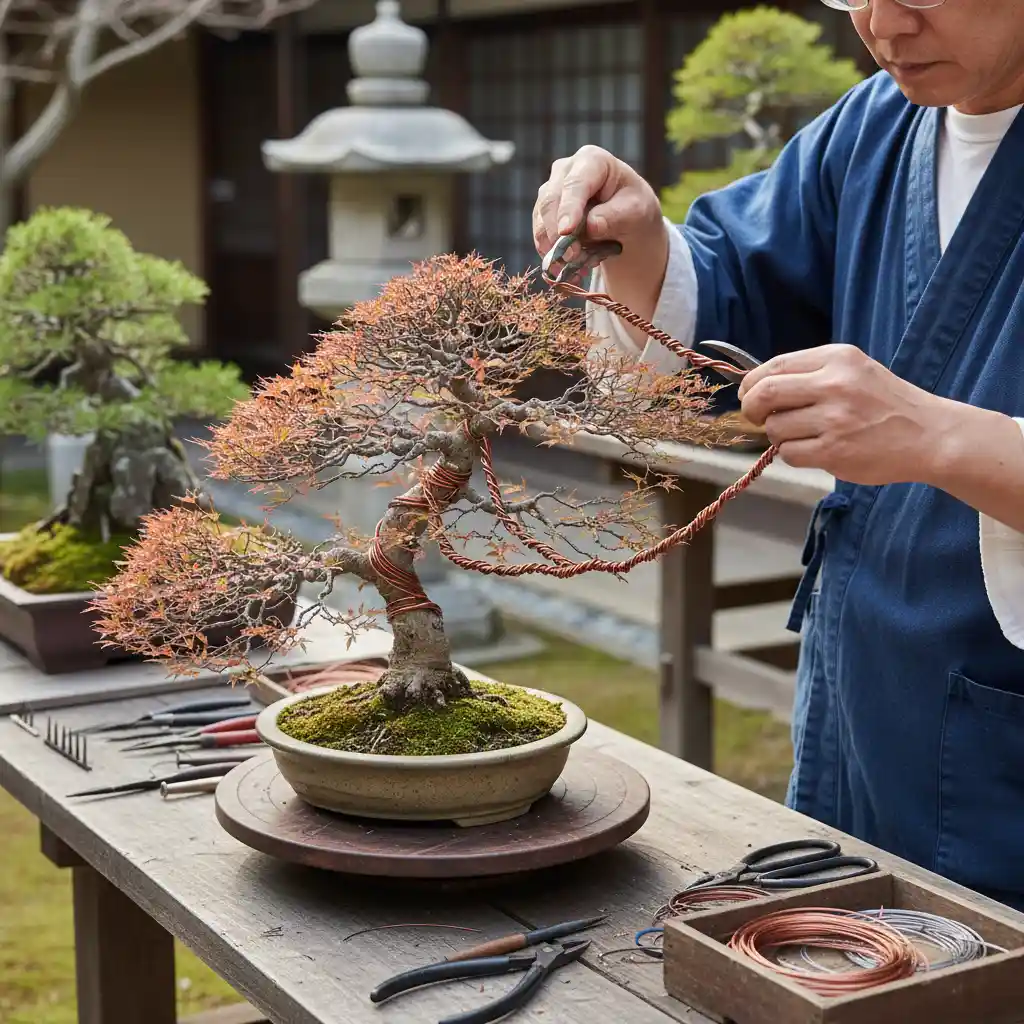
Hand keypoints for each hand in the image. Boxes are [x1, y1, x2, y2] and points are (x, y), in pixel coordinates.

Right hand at [533, 145, 664, 260]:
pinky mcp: (544, 213)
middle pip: (551, 200)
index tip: (567, 231)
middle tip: (571, 257)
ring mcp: (551, 190)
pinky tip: (567, 269)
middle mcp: (565, 170)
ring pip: (541, 220)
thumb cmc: (633, 207)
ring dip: (554, 247)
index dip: (569, 207)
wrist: (625, 218)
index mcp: (592, 160)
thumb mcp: (636, 210)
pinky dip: (551, 254)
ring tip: (575, 267)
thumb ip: (615, 216)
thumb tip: (591, 226)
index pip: (576, 183)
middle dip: (558, 232)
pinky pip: (540, 234)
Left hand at [736, 344, 952, 485]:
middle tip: (758, 418)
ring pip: (776, 428)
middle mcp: (835, 384)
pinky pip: (790, 454)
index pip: (774, 366)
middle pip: (765, 393)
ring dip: (779, 436)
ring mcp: (835, 419)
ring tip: (804, 435)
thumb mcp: (853, 370)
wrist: (929, 434)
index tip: (749, 396)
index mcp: (837, 358)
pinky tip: (816, 450)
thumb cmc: (885, 403)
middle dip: (753, 409)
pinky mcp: (835, 451)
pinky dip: (794, 455)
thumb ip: (810, 374)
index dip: (751, 384)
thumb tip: (757, 388)